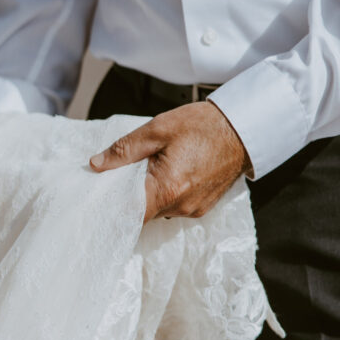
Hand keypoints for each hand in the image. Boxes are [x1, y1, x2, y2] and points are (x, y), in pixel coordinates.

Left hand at [89, 101, 251, 221]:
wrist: (243, 129)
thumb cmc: (202, 125)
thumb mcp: (158, 129)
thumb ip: (125, 149)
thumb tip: (96, 165)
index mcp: (167, 189)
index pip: (129, 214)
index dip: (113, 206)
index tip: (101, 196)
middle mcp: (181, 206)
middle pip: (143, 212)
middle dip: (131, 195)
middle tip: (122, 173)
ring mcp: (194, 209)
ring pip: (158, 209)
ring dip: (150, 193)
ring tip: (150, 168)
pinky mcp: (203, 207)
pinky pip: (175, 206)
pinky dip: (166, 193)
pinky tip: (168, 173)